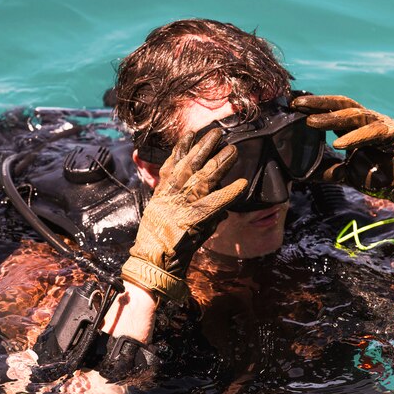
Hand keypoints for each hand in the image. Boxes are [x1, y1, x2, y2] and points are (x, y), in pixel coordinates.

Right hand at [120, 129, 246, 300]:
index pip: (171, 164)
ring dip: (219, 163)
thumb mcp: (161, 217)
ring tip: (233, 151)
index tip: (191, 134)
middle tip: (217, 133)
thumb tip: (208, 205)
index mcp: (162, 193)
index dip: (181, 148)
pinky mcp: (195, 218)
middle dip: (204, 148)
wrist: (152, 261)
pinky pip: (215, 202)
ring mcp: (183, 205)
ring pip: (203, 178)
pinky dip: (229, 193)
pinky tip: (242, 184)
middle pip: (190, 165)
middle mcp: (171, 195)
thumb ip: (177, 204)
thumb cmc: (156, 241)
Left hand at [291, 94, 393, 216]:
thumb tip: (300, 174)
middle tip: (297, 104)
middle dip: (319, 103)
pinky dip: (355, 137)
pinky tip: (339, 143)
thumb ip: (326, 170)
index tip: (291, 106)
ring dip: (332, 118)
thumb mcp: (345, 174)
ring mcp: (381, 124)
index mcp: (355, 126)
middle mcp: (367, 120)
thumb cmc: (378, 175)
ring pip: (355, 115)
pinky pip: (372, 132)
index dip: (313, 107)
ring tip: (312, 122)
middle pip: (341, 104)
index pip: (332, 110)